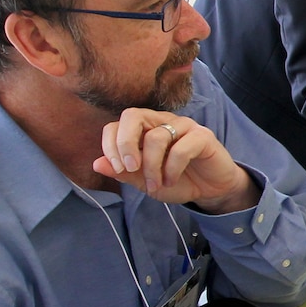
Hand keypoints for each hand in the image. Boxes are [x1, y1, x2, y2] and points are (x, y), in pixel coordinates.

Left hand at [93, 109, 257, 212]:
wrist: (209, 191)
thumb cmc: (176, 181)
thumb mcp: (144, 182)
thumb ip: (123, 173)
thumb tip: (96, 164)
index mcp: (144, 129)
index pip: (117, 124)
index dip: (111, 145)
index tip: (118, 169)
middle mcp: (162, 122)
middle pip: (133, 116)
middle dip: (125, 143)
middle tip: (129, 168)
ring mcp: (183, 126)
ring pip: (156, 137)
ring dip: (152, 167)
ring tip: (156, 185)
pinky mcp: (202, 136)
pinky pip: (181, 148)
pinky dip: (172, 169)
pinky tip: (172, 180)